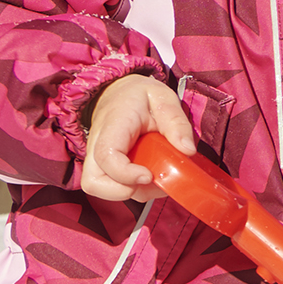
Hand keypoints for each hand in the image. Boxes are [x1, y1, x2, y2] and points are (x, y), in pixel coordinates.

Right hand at [79, 75, 191, 201]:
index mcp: (113, 126)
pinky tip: (152, 173)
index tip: (149, 175)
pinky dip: (134, 189)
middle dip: (123, 191)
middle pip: (94, 182)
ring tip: (156, 174)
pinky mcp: (104, 168)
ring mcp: (97, 159)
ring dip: (133, 191)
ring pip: (103, 189)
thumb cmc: (139, 96)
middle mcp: (97, 145)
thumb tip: (188, 150)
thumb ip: (177, 123)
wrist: (119, 92)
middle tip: (151, 179)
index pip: (107, 156)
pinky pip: (113, 187)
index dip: (125, 174)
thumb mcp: (164, 99)